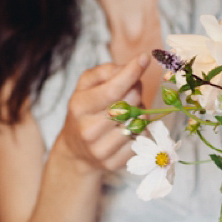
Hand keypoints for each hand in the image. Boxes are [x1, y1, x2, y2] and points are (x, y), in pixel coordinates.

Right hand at [55, 56, 149, 173]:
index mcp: (79, 107)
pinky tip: (128, 128)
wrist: (76, 150)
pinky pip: (142, 139)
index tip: (145, 58)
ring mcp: (102, 149)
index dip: (132, 72)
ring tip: (127, 112)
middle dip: (136, 91)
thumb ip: (106, 71)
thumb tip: (134, 65)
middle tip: (129, 91)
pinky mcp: (115, 163)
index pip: (112, 89)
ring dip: (140, 112)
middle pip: (130, 102)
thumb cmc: (85, 111)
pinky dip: (140, 130)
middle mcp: (89, 130)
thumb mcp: (86, 86)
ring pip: (140, 121)